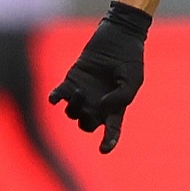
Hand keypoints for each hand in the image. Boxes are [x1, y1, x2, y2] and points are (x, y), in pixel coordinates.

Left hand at [48, 1, 152, 153]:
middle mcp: (98, 105)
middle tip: (91, 107)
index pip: (112, 130)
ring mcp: (83, 94)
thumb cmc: (129, 61)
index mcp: (115, 109)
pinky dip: (55, 99)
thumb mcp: (133, 81)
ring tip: (79, 91)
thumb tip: (101, 107)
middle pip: (87, 125)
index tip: (103, 150)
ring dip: (73, 107)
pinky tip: (55, 98)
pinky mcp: (70, 80)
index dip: (108, 142)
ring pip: (72, 113)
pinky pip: (58, 96)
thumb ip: (121, 98)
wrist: (117, 40)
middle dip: (87, 121)